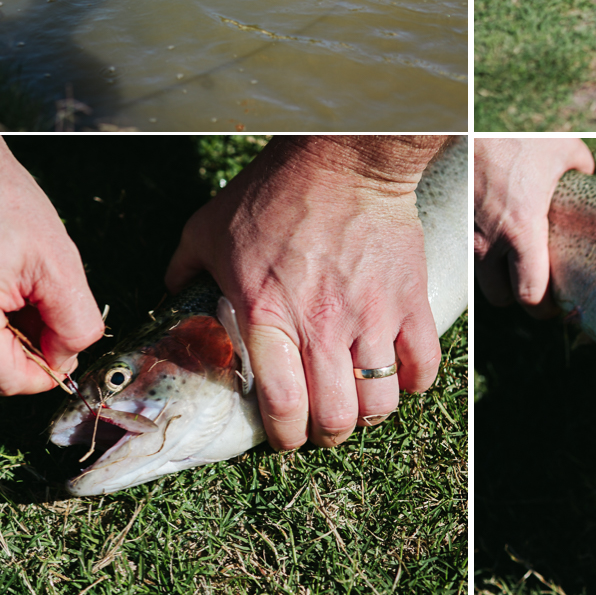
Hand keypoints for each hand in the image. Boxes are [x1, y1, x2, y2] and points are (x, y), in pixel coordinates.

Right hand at [0, 135, 103, 394]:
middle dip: (24, 355)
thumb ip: (74, 322)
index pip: (9, 382)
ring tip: (16, 294)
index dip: (49, 369)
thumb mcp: (58, 261)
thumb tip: (67, 361)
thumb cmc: (1, 201)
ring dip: (0, 344)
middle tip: (43, 307)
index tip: (67, 340)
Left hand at [165, 137, 445, 449]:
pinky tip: (397, 374)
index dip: (284, 436)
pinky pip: (423, 365)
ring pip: (381, 402)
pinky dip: (412, 382)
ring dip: (368, 414)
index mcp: (267, 314)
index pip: (283, 407)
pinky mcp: (410, 300)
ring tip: (358, 402)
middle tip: (322, 424)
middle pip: (336, 417)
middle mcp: (323, 325)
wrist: (344, 158)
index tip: (284, 434)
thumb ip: (184, 271)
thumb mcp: (208, 229)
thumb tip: (171, 297)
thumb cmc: (273, 192)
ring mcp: (373, 315)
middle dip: (327, 434)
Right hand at [473, 138, 594, 316]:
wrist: (464, 122)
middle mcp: (489, 240)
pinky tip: (495, 240)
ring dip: (497, 279)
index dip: (544, 306)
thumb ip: (582, 170)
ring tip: (515, 266)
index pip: (530, 295)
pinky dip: (482, 256)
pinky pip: (468, 254)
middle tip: (536, 286)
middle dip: (518, 297)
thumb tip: (588, 179)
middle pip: (501, 298)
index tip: (553, 303)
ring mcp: (467, 233)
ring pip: (481, 279)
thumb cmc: (517, 136)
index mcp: (521, 231)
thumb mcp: (564, 150)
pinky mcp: (453, 222)